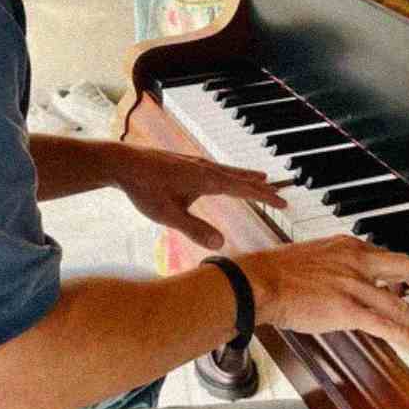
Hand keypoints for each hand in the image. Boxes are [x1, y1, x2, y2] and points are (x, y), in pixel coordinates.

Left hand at [113, 145, 286, 249]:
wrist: (124, 164)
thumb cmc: (145, 190)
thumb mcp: (168, 215)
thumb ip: (194, 229)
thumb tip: (221, 244)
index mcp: (207, 180)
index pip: (243, 189)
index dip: (264, 196)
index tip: (284, 202)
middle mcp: (206, 168)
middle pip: (240, 178)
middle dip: (261, 188)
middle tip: (281, 194)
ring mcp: (196, 164)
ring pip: (229, 171)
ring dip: (246, 177)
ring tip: (261, 179)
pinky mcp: (186, 164)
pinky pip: (217, 168)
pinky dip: (230, 173)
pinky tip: (224, 176)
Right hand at [237, 235, 408, 350]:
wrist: (262, 280)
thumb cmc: (279, 270)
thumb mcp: (314, 255)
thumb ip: (334, 263)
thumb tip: (342, 277)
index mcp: (348, 245)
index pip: (385, 256)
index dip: (400, 273)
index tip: (405, 284)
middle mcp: (357, 261)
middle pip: (404, 268)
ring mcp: (354, 285)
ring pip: (400, 303)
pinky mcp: (348, 309)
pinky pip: (385, 324)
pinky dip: (404, 334)